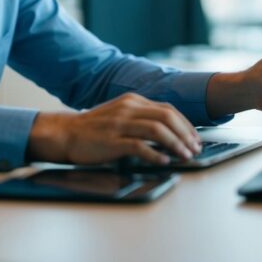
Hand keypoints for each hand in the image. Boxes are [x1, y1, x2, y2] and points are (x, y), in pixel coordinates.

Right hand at [27, 93, 201, 165]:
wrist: (66, 133)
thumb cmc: (94, 128)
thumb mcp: (120, 114)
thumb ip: (141, 118)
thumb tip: (168, 131)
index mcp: (132, 101)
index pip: (168, 108)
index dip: (185, 124)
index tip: (194, 138)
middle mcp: (128, 108)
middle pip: (167, 116)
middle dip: (185, 133)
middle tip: (195, 148)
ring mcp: (120, 123)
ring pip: (157, 129)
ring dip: (176, 144)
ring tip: (185, 156)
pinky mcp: (112, 140)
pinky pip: (139, 146)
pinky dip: (155, 154)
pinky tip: (164, 161)